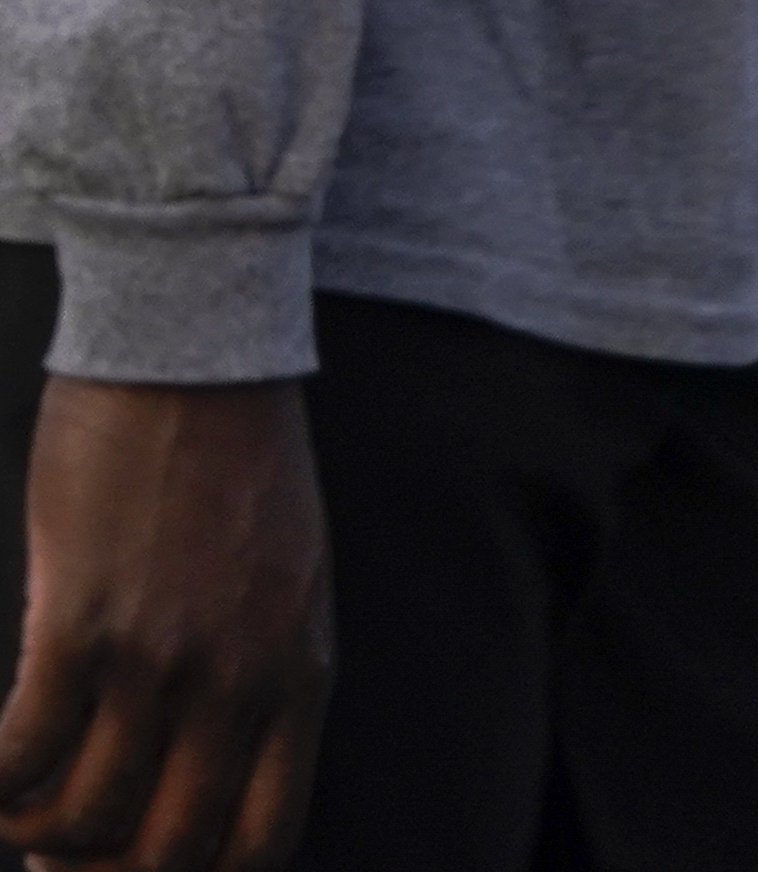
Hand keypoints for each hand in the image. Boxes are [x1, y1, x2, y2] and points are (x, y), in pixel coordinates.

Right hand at [0, 378, 326, 871]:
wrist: (196, 363)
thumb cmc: (237, 471)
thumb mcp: (291, 586)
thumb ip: (263, 675)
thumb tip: (198, 770)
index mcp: (300, 676)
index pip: (261, 840)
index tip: (135, 865)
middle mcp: (239, 682)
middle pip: (167, 854)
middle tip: (57, 849)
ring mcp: (160, 656)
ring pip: (86, 819)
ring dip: (37, 831)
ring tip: (18, 803)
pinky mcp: (81, 622)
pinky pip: (23, 755)